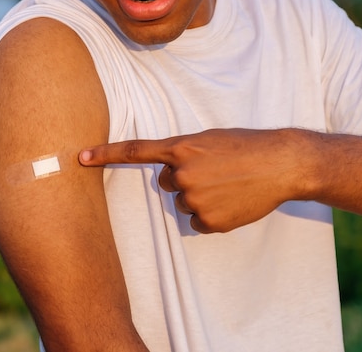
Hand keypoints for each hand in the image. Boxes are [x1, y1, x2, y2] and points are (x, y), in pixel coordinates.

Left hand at [79, 129, 309, 232]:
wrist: (281, 164)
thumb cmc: (247, 147)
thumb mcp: (211, 140)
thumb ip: (184, 154)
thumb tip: (169, 177)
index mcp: (181, 148)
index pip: (135, 152)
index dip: (105, 154)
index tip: (80, 157)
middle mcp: (182, 174)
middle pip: (166, 185)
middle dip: (184, 180)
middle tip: (214, 172)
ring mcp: (194, 199)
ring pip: (184, 204)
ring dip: (200, 198)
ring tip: (227, 185)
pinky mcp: (208, 221)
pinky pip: (199, 221)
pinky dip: (213, 215)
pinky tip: (232, 202)